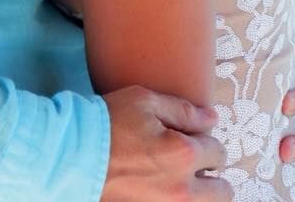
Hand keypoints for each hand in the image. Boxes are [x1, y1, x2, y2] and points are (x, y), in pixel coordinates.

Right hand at [102, 86, 230, 200]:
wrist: (71, 156)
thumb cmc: (108, 122)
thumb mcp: (145, 102)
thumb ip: (183, 111)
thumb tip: (212, 118)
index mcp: (182, 154)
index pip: (218, 151)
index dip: (205, 140)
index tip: (192, 137)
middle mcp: (181, 189)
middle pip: (223, 192)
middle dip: (214, 174)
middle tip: (193, 162)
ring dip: (200, 192)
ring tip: (179, 177)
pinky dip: (178, 199)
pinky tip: (162, 186)